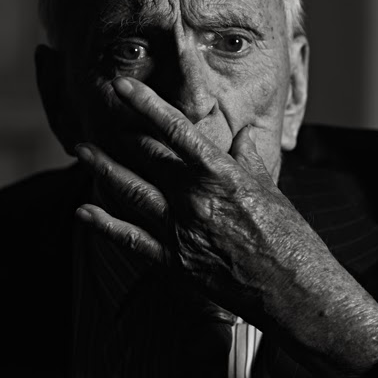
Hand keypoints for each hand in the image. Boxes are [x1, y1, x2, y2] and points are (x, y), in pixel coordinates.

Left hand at [74, 76, 377, 377]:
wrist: (293, 291)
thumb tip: (242, 134)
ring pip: (130, 192)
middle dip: (121, 135)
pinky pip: (131, 240)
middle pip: (147, 157)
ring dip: (103, 169)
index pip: (176, 129)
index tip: (122, 86)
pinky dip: (104, 225)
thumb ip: (249, 159)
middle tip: (101, 119)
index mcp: (221, 174)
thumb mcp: (270, 190)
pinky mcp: (174, 262)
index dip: (145, 105)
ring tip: (83, 151)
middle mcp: (195, 198)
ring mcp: (181, 231)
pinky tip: (84, 211)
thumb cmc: (289, 239)